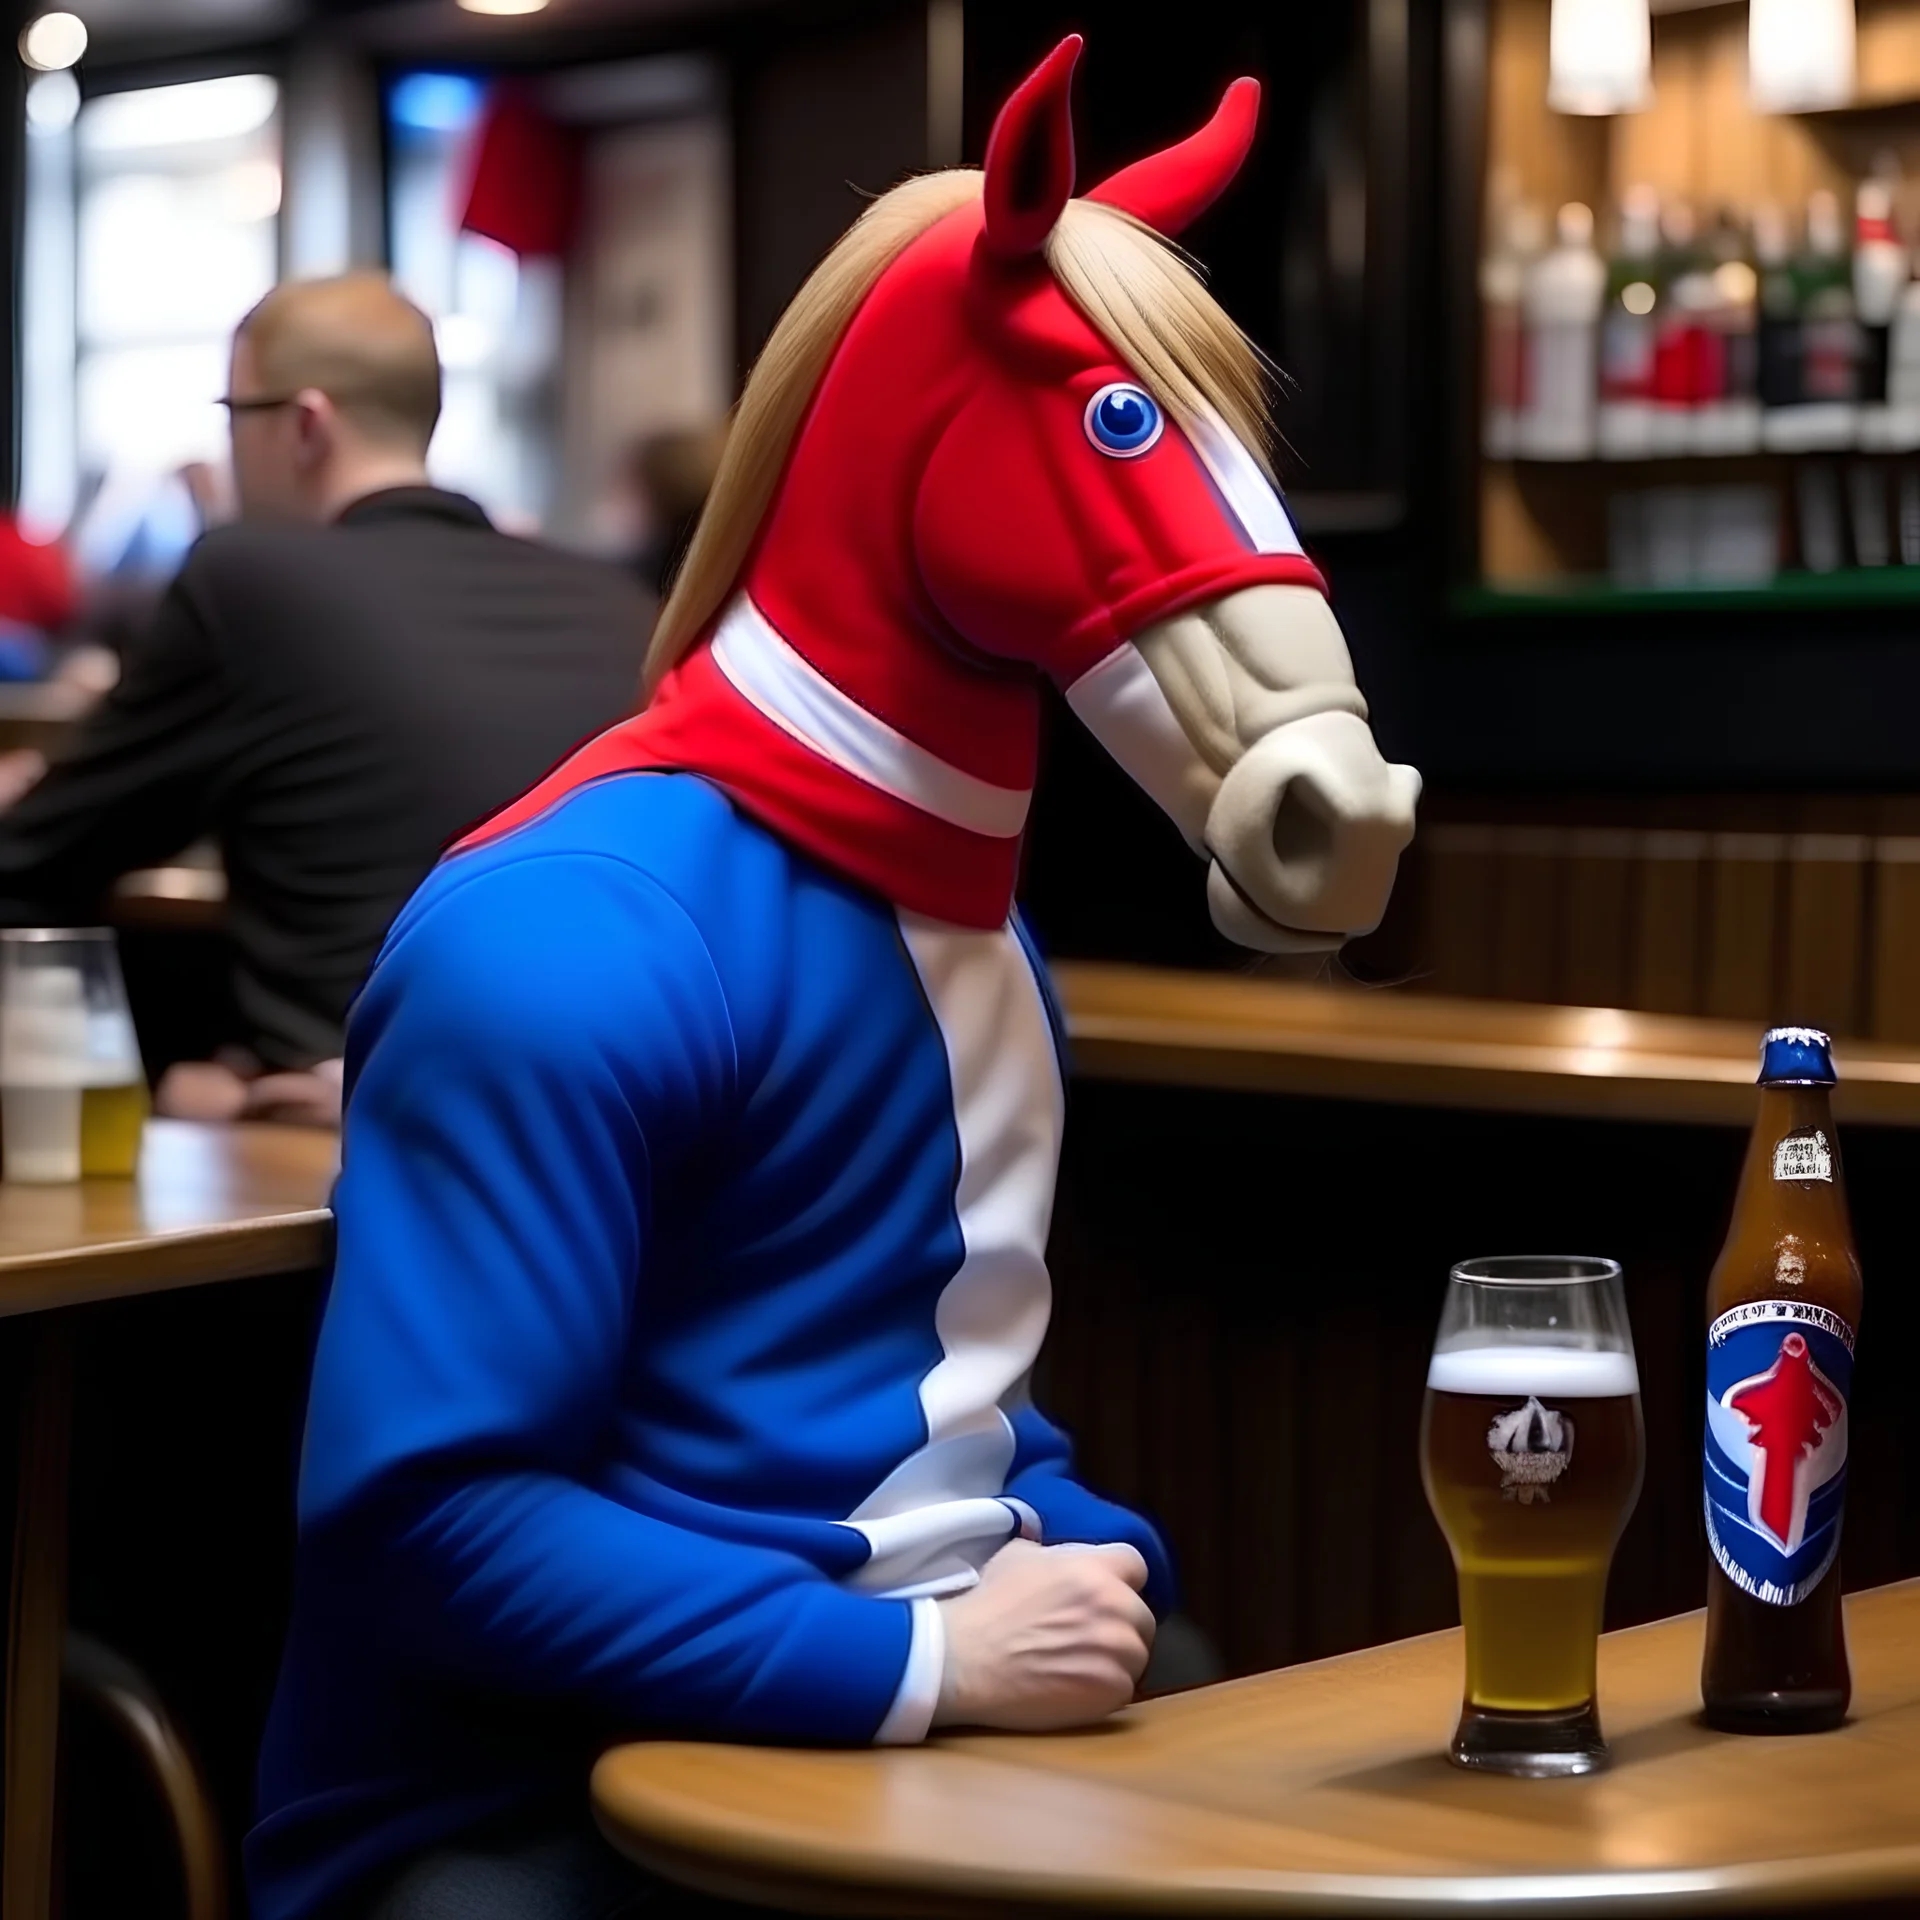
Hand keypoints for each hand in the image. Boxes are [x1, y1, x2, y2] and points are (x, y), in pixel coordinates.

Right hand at [932, 1539, 1154, 1731]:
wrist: (965, 1659)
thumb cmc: (988, 1604)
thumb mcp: (1018, 1556)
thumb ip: (1055, 1554)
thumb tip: (1063, 1555)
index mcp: (1094, 1569)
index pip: (1136, 1566)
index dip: (1121, 1580)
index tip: (1106, 1594)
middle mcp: (1115, 1606)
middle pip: (1142, 1616)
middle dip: (1122, 1624)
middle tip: (1091, 1636)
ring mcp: (1117, 1651)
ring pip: (1137, 1655)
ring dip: (1117, 1660)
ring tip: (1081, 1665)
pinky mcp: (1111, 1691)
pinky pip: (1125, 1689)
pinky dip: (1105, 1691)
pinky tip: (1075, 1688)